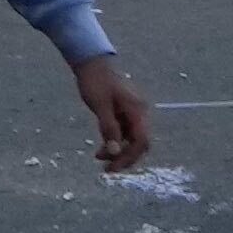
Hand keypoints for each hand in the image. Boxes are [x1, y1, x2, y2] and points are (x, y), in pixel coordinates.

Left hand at [70, 52, 155, 175]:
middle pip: (139, 143)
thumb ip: (109, 128)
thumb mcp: (100, 105)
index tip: (113, 167)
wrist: (92, 63)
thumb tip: (114, 151)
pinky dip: (114, 142)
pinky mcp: (123, 113)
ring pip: (130, 140)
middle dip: (124, 157)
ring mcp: (132, 113)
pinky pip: (123, 133)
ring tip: (98, 156)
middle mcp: (139, 113)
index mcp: (137, 110)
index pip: (141, 141)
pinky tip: (101, 148)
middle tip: (107, 169)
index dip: (129, 157)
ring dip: (117, 151)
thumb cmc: (96, 81)